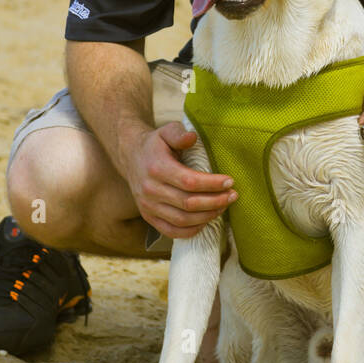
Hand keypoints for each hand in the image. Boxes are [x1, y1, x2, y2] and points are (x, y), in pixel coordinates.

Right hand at [123, 123, 236, 239]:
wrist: (130, 157)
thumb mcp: (166, 131)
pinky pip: (171, 231)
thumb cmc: (155, 144)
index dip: (212, 184)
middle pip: (188, 203)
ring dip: (207, 216)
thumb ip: (179, 133)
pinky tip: (206, 221)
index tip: (230, 181)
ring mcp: (148, 206)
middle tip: (232, 195)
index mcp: (156, 168)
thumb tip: (192, 137)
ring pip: (182, 220)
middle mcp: (150, 190)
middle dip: (215, 201)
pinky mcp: (148, 217)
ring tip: (224, 206)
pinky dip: (191, 230)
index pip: (189, 182)